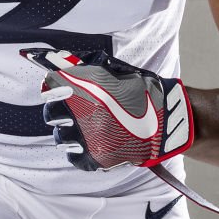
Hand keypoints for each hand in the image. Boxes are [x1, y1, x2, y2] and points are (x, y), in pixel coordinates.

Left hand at [21, 48, 192, 170]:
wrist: (168, 120)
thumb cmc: (142, 91)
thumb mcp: (115, 70)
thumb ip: (87, 65)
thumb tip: (59, 59)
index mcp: (86, 90)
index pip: (50, 88)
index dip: (51, 88)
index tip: (55, 89)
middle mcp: (83, 114)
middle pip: (52, 115)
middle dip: (59, 111)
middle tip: (73, 110)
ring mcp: (89, 139)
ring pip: (61, 138)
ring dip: (68, 132)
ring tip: (85, 128)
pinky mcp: (97, 158)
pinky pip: (75, 157)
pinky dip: (79, 151)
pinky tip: (89, 143)